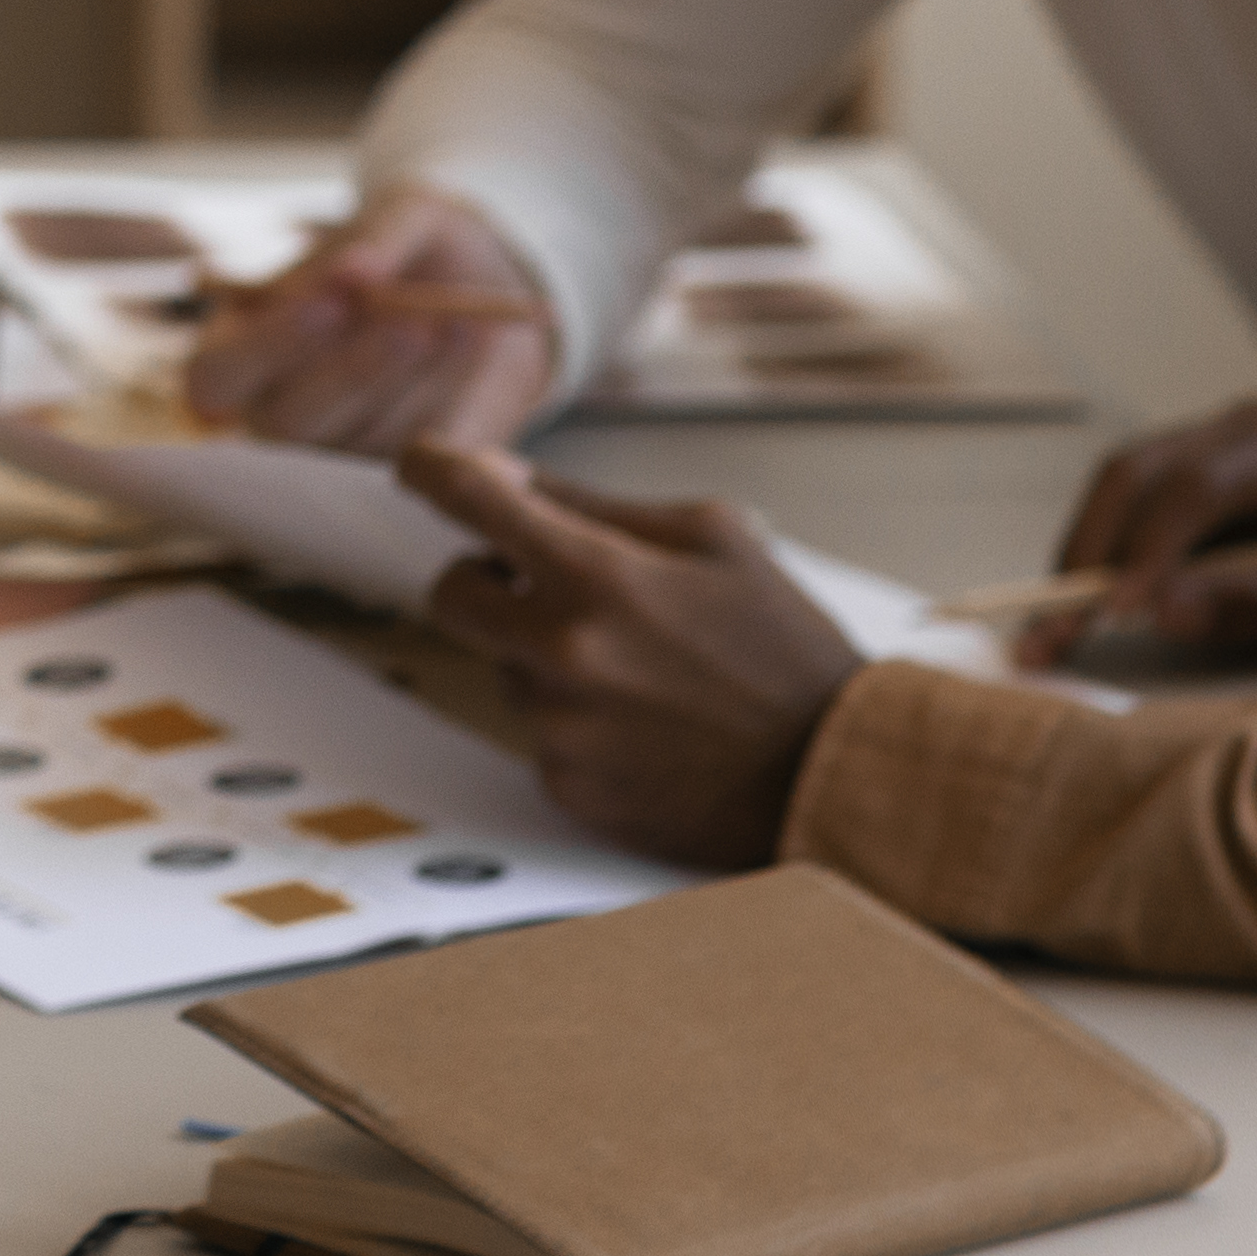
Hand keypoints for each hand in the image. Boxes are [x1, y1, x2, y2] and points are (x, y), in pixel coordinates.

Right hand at [184, 186, 561, 453]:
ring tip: (461, 318)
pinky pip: (421, 453)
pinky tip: (475, 339)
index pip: (216, 377)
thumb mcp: (405, 211)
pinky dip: (452, 394)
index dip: (266, 348)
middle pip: (288, 423)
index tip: (329, 301)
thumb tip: (353, 271)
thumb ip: (376, 235)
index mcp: (243, 345)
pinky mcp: (402, 464)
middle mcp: (279, 405)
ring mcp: (339, 446)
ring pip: (360, 439)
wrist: (488, 283)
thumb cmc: (416, 243)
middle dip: (352, 372)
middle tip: (409, 322)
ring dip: (412, 379)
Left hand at [399, 440, 863, 869]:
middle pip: (452, 593)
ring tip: (640, 667)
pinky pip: (540, 736)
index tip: (421, 466)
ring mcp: (561, 729)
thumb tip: (509, 479)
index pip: (467, 500)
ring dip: (545, 655)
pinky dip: (575, 721)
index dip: (431, 470)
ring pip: (504, 667)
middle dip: (486, 576)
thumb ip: (596, 504)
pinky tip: (644, 722)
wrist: (836, 773)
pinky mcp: (571, 790)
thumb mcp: (714, 538)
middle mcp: (562, 654)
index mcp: (597, 576)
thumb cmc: (785, 648)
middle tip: (545, 579)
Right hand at [1022, 401, 1256, 670]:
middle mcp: (1242, 426)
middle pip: (1139, 474)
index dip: (1150, 549)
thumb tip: (1166, 615)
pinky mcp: (1183, 462)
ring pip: (1117, 482)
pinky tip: (1076, 602)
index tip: (1115, 614)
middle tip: (1052, 630)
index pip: (1201, 487)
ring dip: (1078, 554)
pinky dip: (1094, 550)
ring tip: (1050, 627)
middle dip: (1089, 555)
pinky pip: (1123, 497)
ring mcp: (1207, 436)